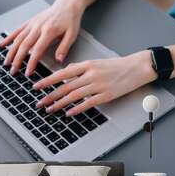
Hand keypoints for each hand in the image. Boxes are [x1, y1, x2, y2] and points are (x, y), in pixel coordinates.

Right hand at [0, 0, 85, 75]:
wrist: (67, 5)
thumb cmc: (69, 20)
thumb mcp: (72, 34)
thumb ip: (64, 48)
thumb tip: (59, 60)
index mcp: (49, 31)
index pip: (37, 50)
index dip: (31, 62)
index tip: (28, 72)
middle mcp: (38, 27)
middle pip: (24, 46)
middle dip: (17, 60)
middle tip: (14, 71)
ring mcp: (32, 24)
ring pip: (18, 39)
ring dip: (11, 52)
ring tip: (6, 63)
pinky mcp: (29, 22)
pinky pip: (17, 30)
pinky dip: (8, 38)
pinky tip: (1, 45)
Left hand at [34, 51, 156, 115]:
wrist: (137, 68)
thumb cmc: (116, 65)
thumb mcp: (96, 62)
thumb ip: (80, 68)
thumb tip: (66, 71)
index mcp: (87, 64)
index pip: (63, 73)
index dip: (48, 80)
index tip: (37, 86)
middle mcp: (91, 74)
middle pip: (65, 86)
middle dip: (50, 95)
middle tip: (40, 103)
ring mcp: (98, 85)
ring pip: (74, 95)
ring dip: (60, 104)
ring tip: (50, 109)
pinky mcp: (106, 95)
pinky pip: (88, 103)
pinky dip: (77, 108)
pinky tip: (69, 113)